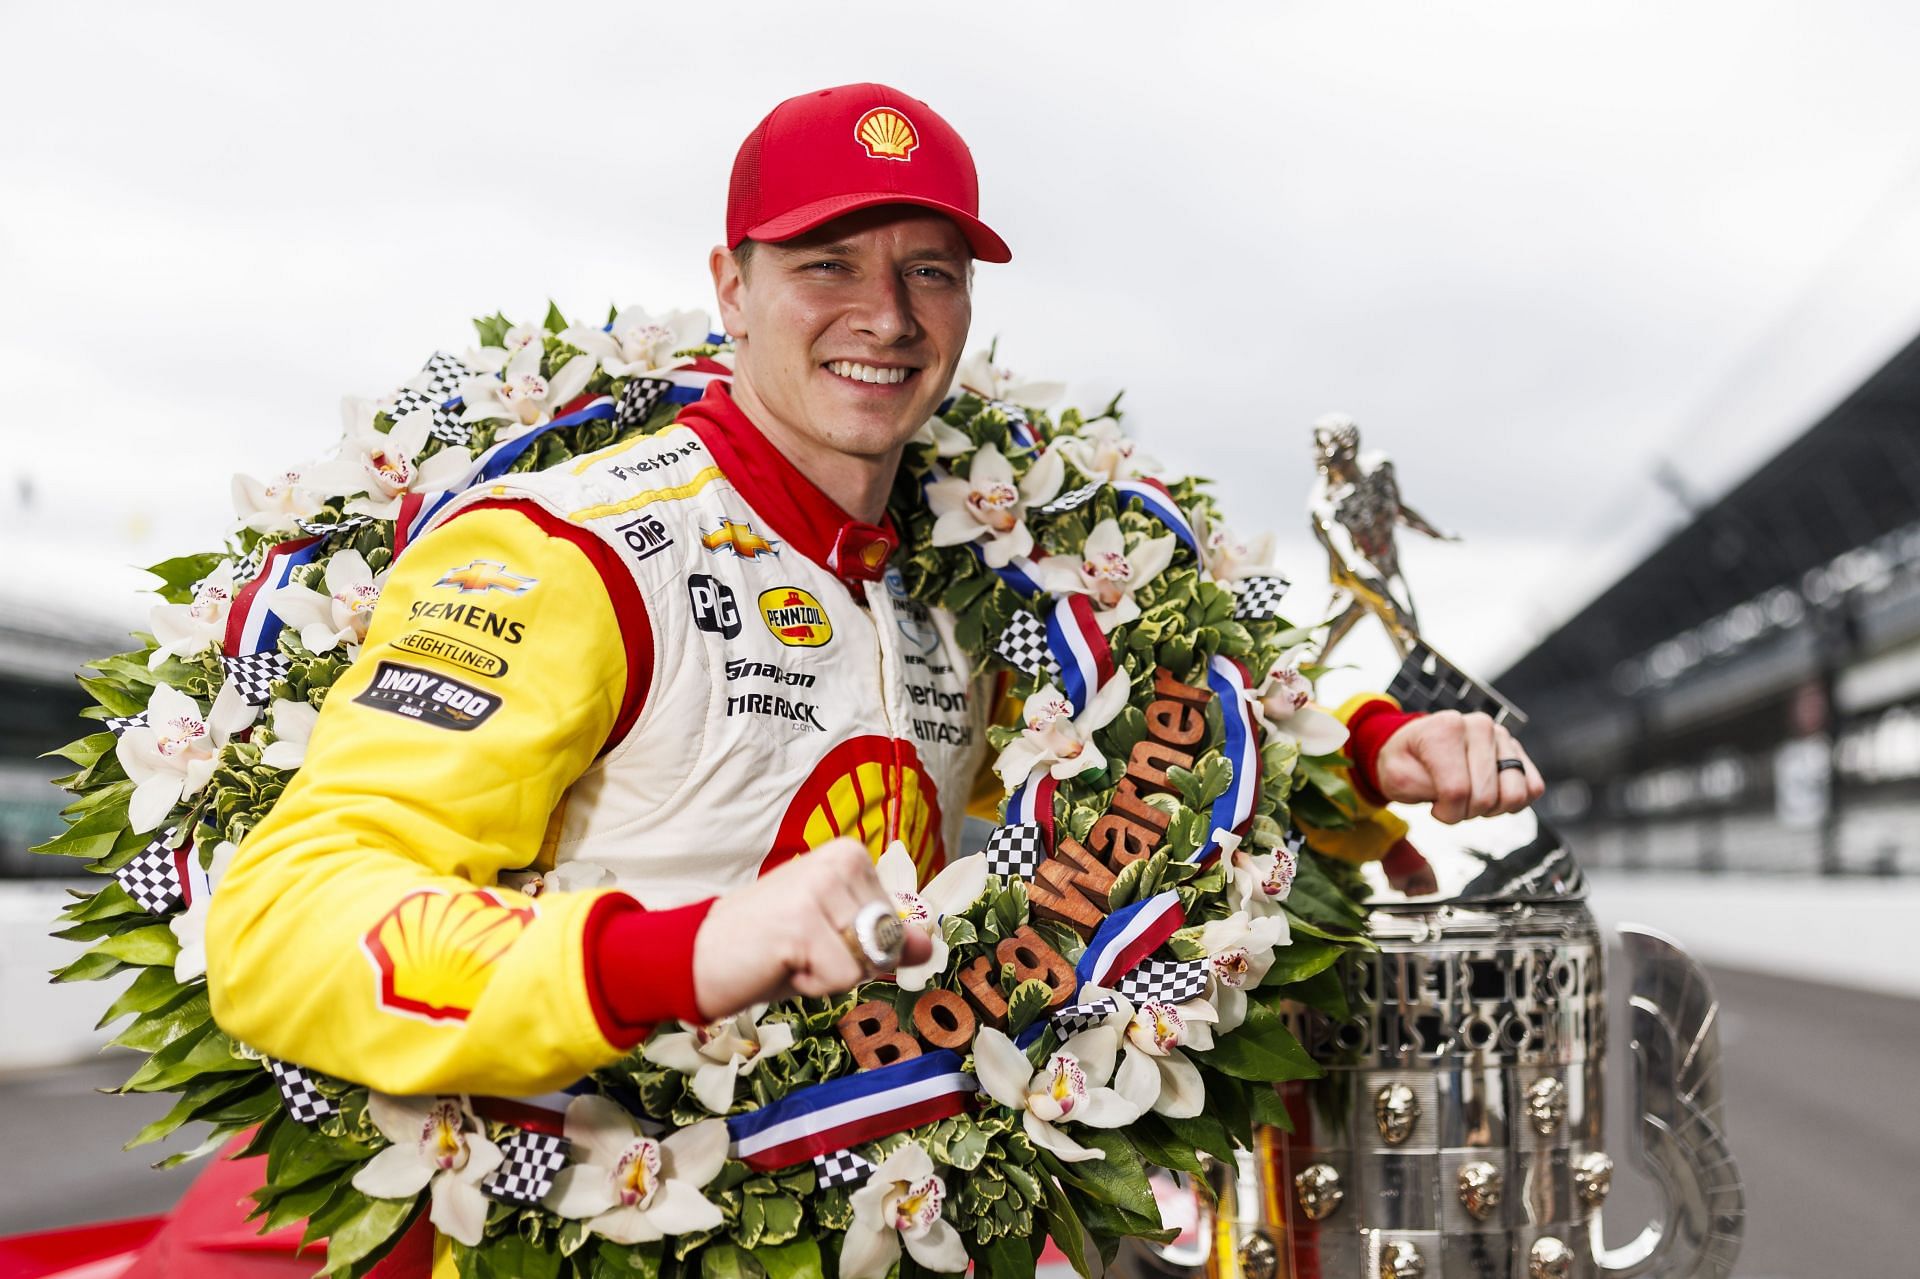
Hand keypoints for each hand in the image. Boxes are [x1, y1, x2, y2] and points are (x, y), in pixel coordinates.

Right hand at [690, 839, 932, 1020]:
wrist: (697, 955)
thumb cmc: (766, 947)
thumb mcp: (833, 937)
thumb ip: (882, 938)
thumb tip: (928, 945)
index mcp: (850, 855)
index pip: (895, 925)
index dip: (859, 950)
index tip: (816, 938)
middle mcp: (840, 861)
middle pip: (885, 944)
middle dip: (848, 965)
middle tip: (799, 949)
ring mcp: (820, 889)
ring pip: (866, 963)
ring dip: (829, 975)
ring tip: (789, 955)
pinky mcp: (803, 922)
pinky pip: (842, 978)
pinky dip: (812, 985)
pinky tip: (780, 964)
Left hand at [1372, 710, 1544, 823]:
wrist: (1415, 748)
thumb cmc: (1406, 764)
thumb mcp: (1397, 778)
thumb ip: (1425, 787)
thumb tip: (1459, 794)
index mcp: (1446, 728)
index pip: (1457, 791)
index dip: (1446, 813)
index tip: (1434, 808)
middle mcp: (1479, 726)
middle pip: (1486, 797)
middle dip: (1466, 812)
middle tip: (1450, 802)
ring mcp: (1502, 736)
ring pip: (1515, 794)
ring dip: (1491, 809)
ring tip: (1470, 797)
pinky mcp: (1518, 750)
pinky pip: (1533, 788)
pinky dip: (1512, 803)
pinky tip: (1490, 794)